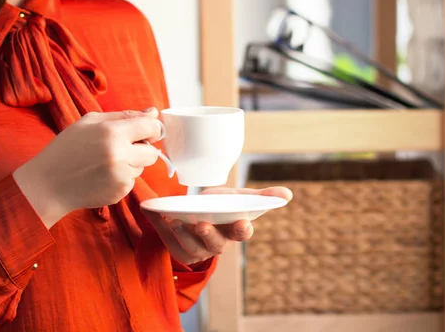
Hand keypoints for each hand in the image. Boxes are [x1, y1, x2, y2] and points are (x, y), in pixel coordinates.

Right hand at [14, 108, 162, 228]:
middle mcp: (120, 156)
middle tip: (120, 147)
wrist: (48, 184)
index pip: (152, 128)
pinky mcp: (120, 193)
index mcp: (112, 133)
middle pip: (152, 152)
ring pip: (142, 168)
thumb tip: (153, 112)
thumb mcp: (90, 122)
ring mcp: (121, 177)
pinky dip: (122, 178)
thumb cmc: (67, 148)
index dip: (152, 129)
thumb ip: (124, 116)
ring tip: (105, 162)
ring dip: (131, 164)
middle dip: (142, 149)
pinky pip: (132, 181)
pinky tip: (102, 175)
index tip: (145, 131)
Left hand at [143, 186, 291, 265]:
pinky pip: (169, 244)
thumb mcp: (240, 197)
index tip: (242, 222)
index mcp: (234, 230)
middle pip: (215, 245)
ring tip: (177, 221)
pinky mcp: (178, 250)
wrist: (196, 211)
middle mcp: (217, 243)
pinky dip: (161, 230)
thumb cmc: (222, 205)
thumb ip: (262, 196)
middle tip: (203, 224)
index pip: (241, 234)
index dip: (241, 229)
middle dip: (209, 235)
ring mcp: (197, 249)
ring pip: (191, 248)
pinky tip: (156, 215)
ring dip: (184, 235)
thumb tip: (287, 195)